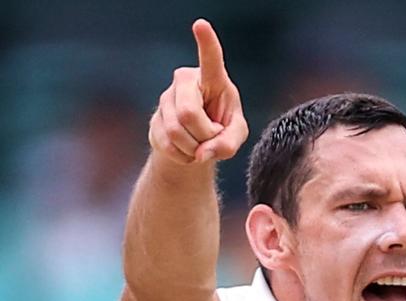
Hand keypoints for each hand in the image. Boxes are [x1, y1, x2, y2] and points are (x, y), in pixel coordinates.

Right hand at [148, 19, 248, 163]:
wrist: (197, 145)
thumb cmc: (222, 130)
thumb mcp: (235, 137)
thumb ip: (227, 144)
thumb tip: (202, 153)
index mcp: (213, 79)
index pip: (211, 60)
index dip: (206, 43)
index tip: (201, 24)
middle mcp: (186, 81)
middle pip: (189, 113)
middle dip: (204, 135)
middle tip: (212, 138)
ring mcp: (167, 99)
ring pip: (176, 131)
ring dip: (194, 148)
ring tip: (201, 145)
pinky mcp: (155, 120)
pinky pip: (167, 143)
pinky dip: (183, 155)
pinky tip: (189, 151)